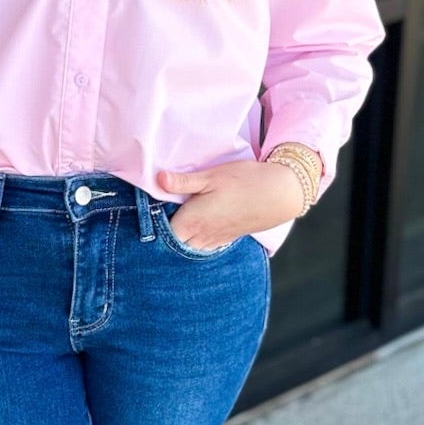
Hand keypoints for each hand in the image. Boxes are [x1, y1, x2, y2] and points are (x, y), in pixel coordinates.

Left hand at [156, 159, 304, 249]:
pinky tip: (193, 232)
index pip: (162, 234)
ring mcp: (215, 240)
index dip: (151, 228)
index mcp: (193, 220)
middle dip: (162, 237)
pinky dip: (194, 243)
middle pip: (173, 245)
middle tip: (153, 221)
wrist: (281, 193)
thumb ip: (184, 181)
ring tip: (171, 227)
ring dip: (179, 241)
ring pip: (188, 249)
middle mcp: (202, 236)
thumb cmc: (246, 180)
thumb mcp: (213, 175)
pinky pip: (203, 248)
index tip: (143, 216)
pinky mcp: (227, 239)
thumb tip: (158, 179)